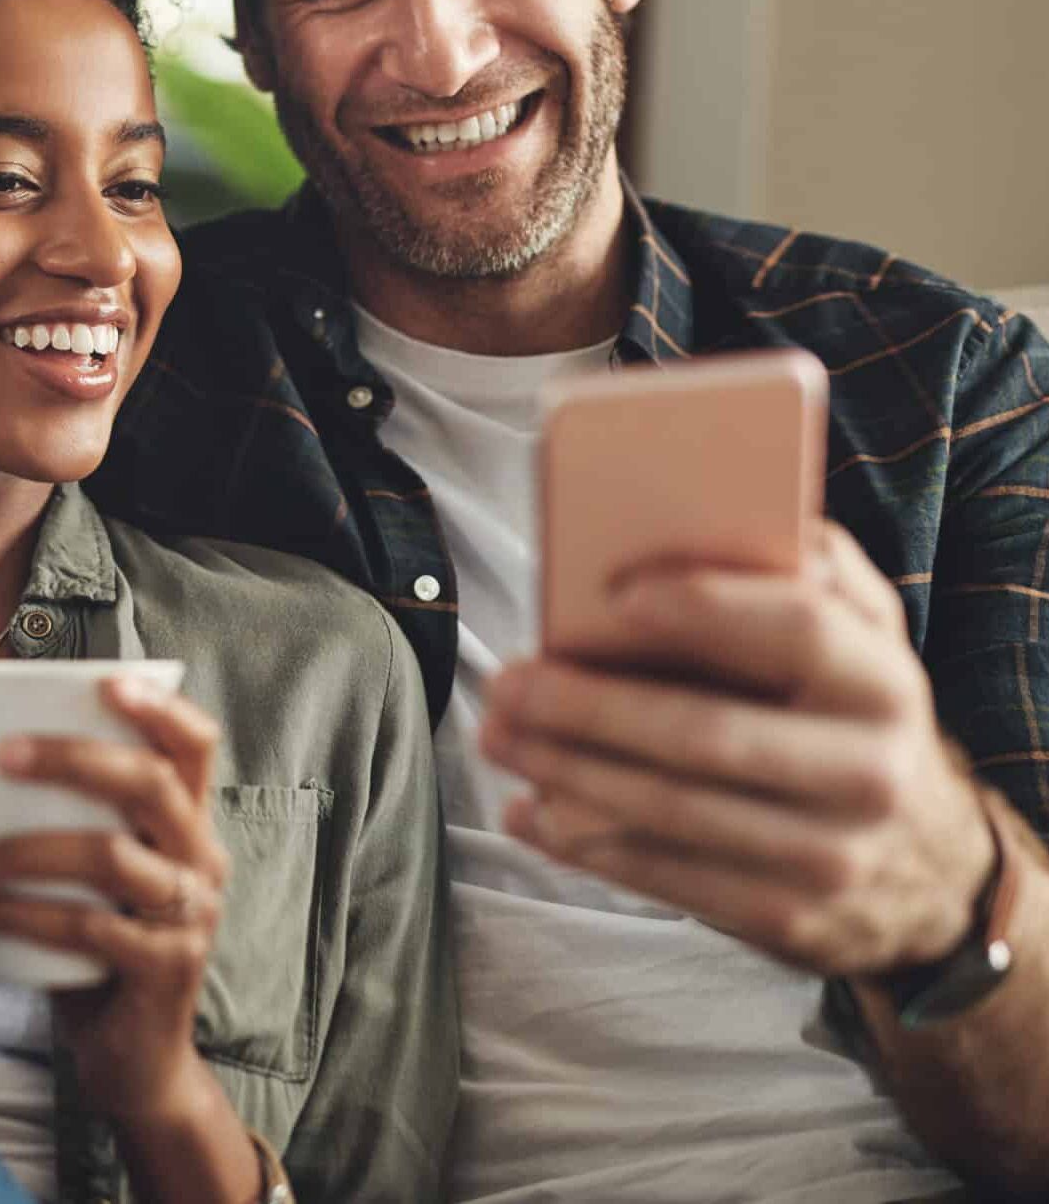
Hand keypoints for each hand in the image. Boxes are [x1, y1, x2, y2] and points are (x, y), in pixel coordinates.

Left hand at [0, 676, 230, 1124]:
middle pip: (152, 784)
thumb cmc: (100, 942)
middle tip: (5, 754)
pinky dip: (26, 915)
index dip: (159, 707)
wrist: (135, 1058)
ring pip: (113, 857)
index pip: (196, 744)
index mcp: (189, 820)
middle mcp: (202, 857)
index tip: (106, 680)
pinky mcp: (164, 968)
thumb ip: (71, 816)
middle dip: (75, 759)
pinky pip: (90, 930)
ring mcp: (190, 914)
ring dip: (27, 849)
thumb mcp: (99, 871)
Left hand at [481, 520, 994, 977]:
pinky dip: (586, 843)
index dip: (708, 609)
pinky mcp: (787, 918)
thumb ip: (806, 567)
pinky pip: (667, 877)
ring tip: (498, 736)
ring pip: (671, 811)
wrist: (933, 866)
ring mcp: (830, 856)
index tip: (615, 593)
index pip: (799, 629)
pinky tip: (531, 811)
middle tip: (506, 681)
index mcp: (882, 679)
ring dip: (566, 772)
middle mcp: (867, 771)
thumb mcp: (861, 635)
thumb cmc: (850, 711)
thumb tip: (705, 514)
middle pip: (706, 734)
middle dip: (589, 708)